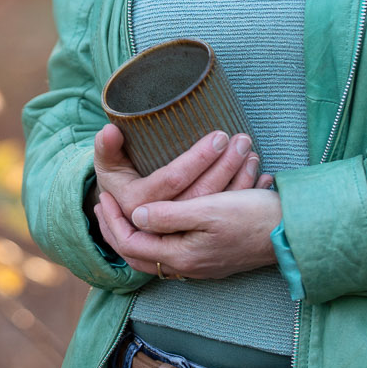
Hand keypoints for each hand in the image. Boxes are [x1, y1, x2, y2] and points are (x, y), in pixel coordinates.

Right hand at [92, 123, 270, 220]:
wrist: (122, 220)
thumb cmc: (117, 186)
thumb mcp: (108, 168)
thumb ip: (107, 149)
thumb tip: (108, 129)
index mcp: (138, 206)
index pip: (173, 182)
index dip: (197, 159)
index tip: (218, 135)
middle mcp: (161, 226)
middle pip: (200, 196)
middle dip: (224, 165)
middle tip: (242, 139)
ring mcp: (181, 236)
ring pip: (215, 209)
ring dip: (238, 179)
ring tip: (251, 152)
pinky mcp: (197, 238)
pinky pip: (224, 218)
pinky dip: (243, 195)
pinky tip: (260, 176)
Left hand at [94, 188, 281, 280]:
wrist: (290, 231)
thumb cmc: (251, 217)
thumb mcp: (208, 210)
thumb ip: (169, 216)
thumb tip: (135, 216)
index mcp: (182, 255)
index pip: (131, 244)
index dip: (113, 222)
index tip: (105, 197)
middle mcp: (188, 266)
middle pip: (138, 254)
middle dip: (118, 230)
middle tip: (105, 207)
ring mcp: (201, 264)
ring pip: (154, 254)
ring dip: (136, 232)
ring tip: (125, 211)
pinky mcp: (213, 257)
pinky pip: (172, 250)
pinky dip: (156, 234)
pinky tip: (159, 219)